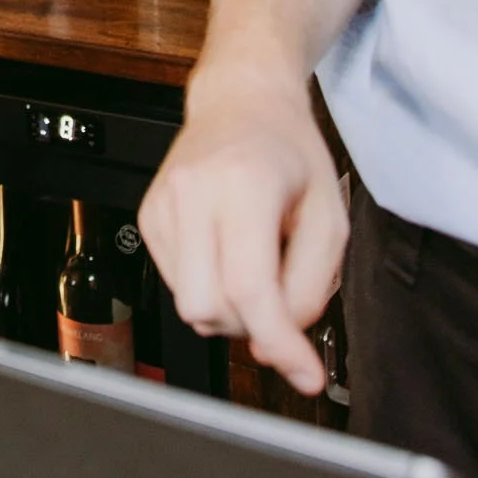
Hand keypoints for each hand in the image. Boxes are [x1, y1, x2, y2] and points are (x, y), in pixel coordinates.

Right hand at [139, 74, 346, 396]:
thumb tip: (285, 341)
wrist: (241, 102)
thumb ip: (313, 284)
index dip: (280, 343)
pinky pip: (176, 284)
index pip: (250, 288)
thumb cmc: (289, 151)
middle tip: (281, 299)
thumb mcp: (330, 216)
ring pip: (189, 305)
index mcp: (242, 184)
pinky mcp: (147, 216)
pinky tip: (227, 255)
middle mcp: (192, 192)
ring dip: (228, 309)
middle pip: (211, 307)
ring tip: (254, 267)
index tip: (305, 374)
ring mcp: (162, 204)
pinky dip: (207, 287)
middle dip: (252, 325)